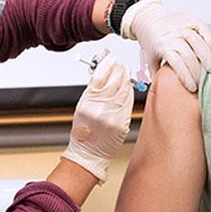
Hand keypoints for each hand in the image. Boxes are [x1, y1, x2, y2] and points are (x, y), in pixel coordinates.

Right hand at [61, 56, 133, 182]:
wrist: (89, 153)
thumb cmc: (83, 131)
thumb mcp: (82, 106)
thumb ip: (93, 90)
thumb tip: (104, 72)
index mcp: (88, 103)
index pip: (100, 76)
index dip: (107, 64)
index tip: (110, 58)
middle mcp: (101, 109)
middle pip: (115, 80)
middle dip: (118, 69)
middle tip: (118, 64)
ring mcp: (114, 116)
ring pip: (125, 89)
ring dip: (125, 78)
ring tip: (122, 74)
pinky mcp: (124, 122)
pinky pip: (129, 102)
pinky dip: (128, 92)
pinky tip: (126, 88)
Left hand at [119, 0, 210, 92]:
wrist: (149, 17)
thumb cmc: (152, 40)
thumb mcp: (150, 57)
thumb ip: (157, 73)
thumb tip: (162, 91)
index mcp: (162, 46)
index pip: (177, 64)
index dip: (186, 77)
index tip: (193, 88)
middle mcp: (172, 36)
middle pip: (188, 54)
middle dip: (198, 70)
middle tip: (205, 80)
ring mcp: (182, 27)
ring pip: (197, 41)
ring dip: (206, 56)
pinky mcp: (190, 19)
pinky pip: (202, 27)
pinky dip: (209, 37)